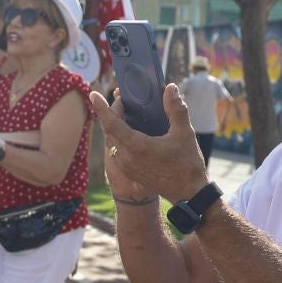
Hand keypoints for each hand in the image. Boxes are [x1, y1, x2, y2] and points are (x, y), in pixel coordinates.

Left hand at [86, 86, 204, 204]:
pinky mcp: (130, 171)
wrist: (188, 194)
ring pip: (113, 140)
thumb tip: (170, 88)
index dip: (102, 108)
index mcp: (136, 147)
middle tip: (120, 97)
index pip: (112, 123)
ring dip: (115, 124)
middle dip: (112, 111)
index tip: (93, 94)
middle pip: (111, 129)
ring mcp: (126, 166)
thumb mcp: (184, 133)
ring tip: (124, 110)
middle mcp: (126, 157)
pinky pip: (118, 149)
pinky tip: (130, 129)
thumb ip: (176, 109)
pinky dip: (119, 136)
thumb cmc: (187, 164)